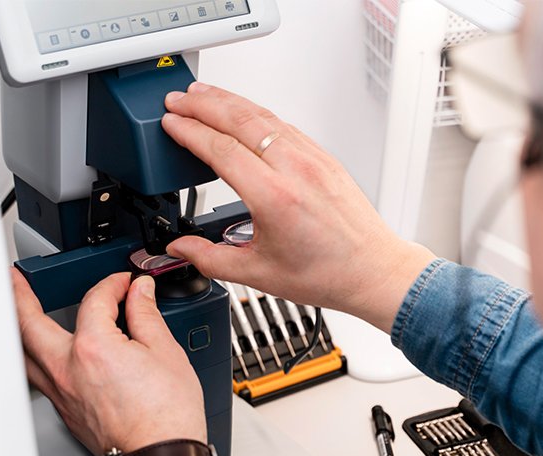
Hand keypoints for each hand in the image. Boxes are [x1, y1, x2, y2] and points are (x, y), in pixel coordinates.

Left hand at [11, 270, 206, 455]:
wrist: (161, 455)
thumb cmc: (167, 413)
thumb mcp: (166, 351)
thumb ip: (147, 314)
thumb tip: (141, 292)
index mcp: (94, 348)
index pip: (96, 300)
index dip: (114, 284)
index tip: (128, 283)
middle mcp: (68, 369)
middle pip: (29, 323)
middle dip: (21, 295)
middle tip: (17, 280)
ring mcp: (62, 393)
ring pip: (25, 354)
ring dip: (20, 327)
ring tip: (21, 312)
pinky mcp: (65, 411)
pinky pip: (39, 376)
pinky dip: (37, 355)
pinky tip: (47, 352)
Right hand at [162, 83, 434, 332]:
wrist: (371, 270)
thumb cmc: (327, 273)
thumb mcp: (258, 274)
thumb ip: (211, 259)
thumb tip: (181, 249)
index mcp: (274, 198)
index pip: (221, 149)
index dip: (190, 131)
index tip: (171, 123)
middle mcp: (295, 170)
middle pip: (240, 119)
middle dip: (202, 103)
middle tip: (178, 98)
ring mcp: (313, 159)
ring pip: (264, 115)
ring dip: (229, 100)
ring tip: (203, 94)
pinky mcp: (325, 158)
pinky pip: (285, 125)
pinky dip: (257, 113)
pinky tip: (245, 113)